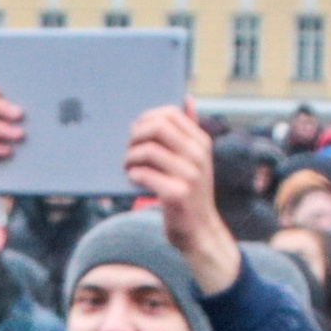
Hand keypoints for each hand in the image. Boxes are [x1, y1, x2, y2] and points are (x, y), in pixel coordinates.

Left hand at [124, 102, 239, 295]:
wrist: (200, 232)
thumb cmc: (191, 193)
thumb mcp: (196, 160)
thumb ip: (189, 131)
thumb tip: (186, 98)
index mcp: (201, 143)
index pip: (170, 114)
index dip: (147, 119)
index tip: (137, 133)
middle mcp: (198, 156)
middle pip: (157, 127)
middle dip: (136, 135)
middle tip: (129, 149)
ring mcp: (190, 175)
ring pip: (148, 150)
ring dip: (130, 158)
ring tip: (128, 167)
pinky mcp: (177, 194)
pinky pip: (144, 174)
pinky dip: (133, 175)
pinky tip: (133, 179)